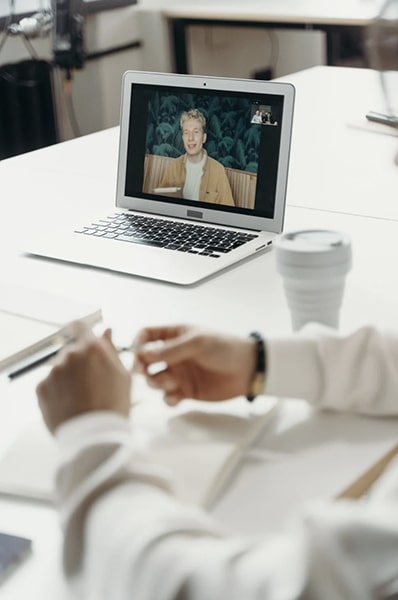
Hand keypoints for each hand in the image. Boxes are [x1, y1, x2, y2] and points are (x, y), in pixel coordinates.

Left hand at [37, 321, 131, 433]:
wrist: (95, 437)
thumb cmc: (113, 406)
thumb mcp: (122, 375)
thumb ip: (111, 349)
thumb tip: (107, 331)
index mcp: (92, 348)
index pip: (81, 326)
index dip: (81, 330)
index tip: (82, 335)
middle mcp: (70, 355)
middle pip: (71, 351)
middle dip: (79, 362)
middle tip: (90, 383)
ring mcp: (54, 371)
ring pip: (61, 368)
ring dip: (68, 377)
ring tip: (81, 398)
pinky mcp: (42, 387)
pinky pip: (50, 384)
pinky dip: (58, 391)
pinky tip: (71, 404)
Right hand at [134, 325, 255, 405]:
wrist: (248, 370)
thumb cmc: (225, 348)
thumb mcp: (196, 343)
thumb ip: (169, 350)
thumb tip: (143, 354)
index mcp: (175, 335)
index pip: (147, 336)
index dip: (138, 344)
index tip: (136, 355)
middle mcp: (174, 354)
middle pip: (146, 361)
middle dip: (143, 368)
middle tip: (146, 374)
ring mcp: (179, 373)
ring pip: (155, 380)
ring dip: (156, 383)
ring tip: (171, 383)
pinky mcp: (186, 391)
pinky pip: (168, 397)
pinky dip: (168, 399)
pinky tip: (176, 397)